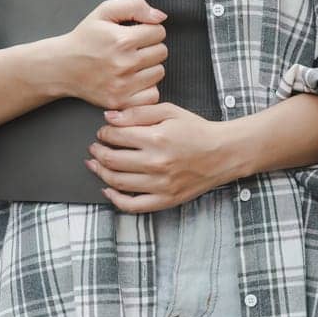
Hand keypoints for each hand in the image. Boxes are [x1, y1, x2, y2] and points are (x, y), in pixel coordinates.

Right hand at [56, 0, 167, 109]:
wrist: (62, 67)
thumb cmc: (84, 39)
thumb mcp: (105, 12)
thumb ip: (136, 6)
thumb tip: (160, 16)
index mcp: (122, 40)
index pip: (159, 32)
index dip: (149, 30)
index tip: (137, 34)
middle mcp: (124, 64)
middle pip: (162, 52)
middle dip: (150, 47)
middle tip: (132, 49)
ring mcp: (123, 85)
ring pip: (159, 72)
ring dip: (149, 67)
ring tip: (131, 63)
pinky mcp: (120, 101)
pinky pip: (152, 95)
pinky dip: (146, 88)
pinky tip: (133, 80)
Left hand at [85, 102, 236, 212]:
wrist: (223, 153)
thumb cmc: (197, 130)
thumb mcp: (170, 111)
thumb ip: (139, 112)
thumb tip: (110, 117)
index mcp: (157, 138)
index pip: (117, 136)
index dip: (104, 133)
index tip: (103, 131)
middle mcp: (156, 163)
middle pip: (112, 160)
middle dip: (98, 152)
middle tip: (94, 147)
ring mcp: (160, 184)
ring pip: (117, 182)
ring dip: (101, 172)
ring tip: (96, 164)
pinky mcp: (165, 199)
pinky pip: (132, 205)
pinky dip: (115, 199)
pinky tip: (108, 190)